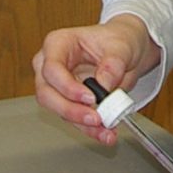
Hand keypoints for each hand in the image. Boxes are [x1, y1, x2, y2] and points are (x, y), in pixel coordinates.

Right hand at [31, 16, 160, 143]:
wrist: (126, 52)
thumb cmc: (117, 40)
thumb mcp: (121, 47)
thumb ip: (113, 65)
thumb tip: (103, 85)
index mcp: (58, 44)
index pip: (52, 68)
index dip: (68, 86)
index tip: (90, 98)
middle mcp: (51, 65)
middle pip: (46, 93)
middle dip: (70, 110)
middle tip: (95, 118)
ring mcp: (56, 85)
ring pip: (57, 110)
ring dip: (81, 124)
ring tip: (105, 129)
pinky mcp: (68, 102)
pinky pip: (72, 119)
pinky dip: (89, 129)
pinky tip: (104, 132)